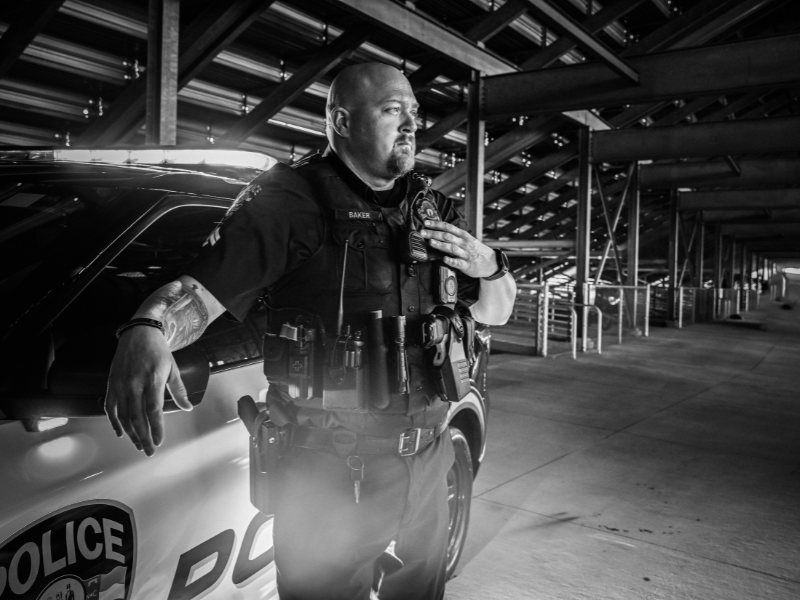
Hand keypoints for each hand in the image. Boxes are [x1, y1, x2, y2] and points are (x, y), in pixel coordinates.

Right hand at [105, 326, 191, 455]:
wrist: (138, 333)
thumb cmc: (158, 351)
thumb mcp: (172, 368)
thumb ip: (178, 390)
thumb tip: (188, 408)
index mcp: (152, 380)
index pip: (153, 410)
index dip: (156, 427)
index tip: (159, 441)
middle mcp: (134, 384)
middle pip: (137, 417)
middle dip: (143, 437)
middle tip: (149, 451)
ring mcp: (121, 384)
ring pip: (123, 415)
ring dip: (130, 433)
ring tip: (138, 445)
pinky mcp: (112, 383)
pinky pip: (110, 407)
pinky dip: (114, 422)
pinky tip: (120, 433)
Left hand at [420, 220, 498, 277]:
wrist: (491, 262)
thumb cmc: (477, 250)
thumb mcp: (468, 240)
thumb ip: (455, 236)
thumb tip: (439, 231)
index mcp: (463, 236)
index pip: (449, 227)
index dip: (437, 224)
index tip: (426, 223)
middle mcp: (464, 243)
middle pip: (448, 236)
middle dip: (434, 233)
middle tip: (423, 232)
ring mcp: (466, 254)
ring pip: (452, 248)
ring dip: (441, 245)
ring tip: (431, 242)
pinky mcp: (467, 265)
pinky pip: (458, 263)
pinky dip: (451, 260)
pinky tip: (444, 259)